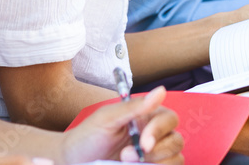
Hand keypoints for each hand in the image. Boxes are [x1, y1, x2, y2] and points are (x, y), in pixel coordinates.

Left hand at [59, 86, 182, 163]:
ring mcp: (153, 156)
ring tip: (128, 163)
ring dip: (156, 164)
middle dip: (155, 151)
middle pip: (176, 141)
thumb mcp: (107, 119)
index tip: (143, 142)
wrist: (72, 161)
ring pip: (176, 159)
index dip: (160, 131)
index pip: (169, 119)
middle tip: (126, 156)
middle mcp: (154, 136)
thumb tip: (161, 90)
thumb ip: (134, 106)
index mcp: (146, 117)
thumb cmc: (87, 137)